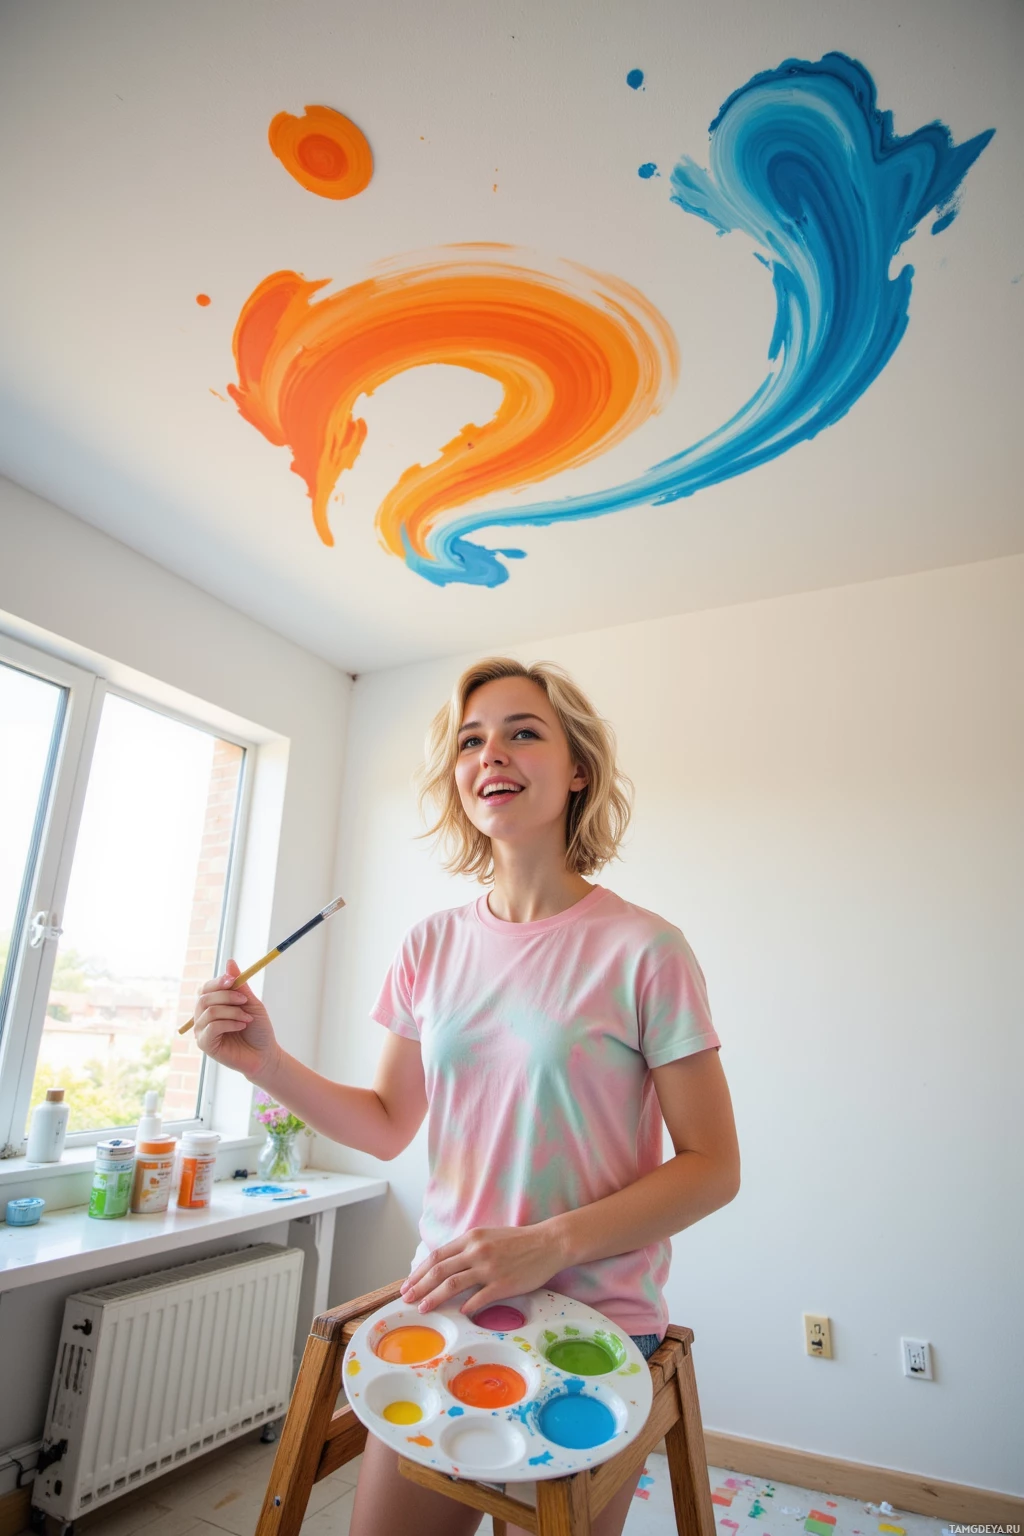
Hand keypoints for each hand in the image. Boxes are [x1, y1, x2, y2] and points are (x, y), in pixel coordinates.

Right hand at [193, 960, 280, 1082]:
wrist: (265, 1054)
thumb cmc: (257, 1028)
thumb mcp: (250, 1003)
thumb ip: (239, 985)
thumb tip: (229, 961)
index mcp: (212, 1005)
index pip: (205, 988)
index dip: (217, 982)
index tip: (233, 980)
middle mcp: (202, 1017)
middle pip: (204, 997)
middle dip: (226, 996)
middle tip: (244, 1001)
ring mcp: (201, 1031)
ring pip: (210, 1011)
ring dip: (233, 1012)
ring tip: (247, 1018)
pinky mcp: (204, 1044)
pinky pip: (212, 1026)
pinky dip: (230, 1023)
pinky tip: (241, 1026)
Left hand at [400, 1224, 565, 1314]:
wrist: (548, 1243)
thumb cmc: (518, 1241)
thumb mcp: (488, 1237)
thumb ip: (467, 1249)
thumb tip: (447, 1267)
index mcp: (471, 1238)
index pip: (437, 1256)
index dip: (419, 1271)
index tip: (408, 1284)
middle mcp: (476, 1251)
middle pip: (439, 1270)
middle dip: (419, 1286)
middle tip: (406, 1299)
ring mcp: (489, 1268)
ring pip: (453, 1284)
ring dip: (434, 1298)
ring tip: (423, 1308)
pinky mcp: (503, 1284)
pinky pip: (478, 1298)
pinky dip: (465, 1307)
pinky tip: (458, 1313)